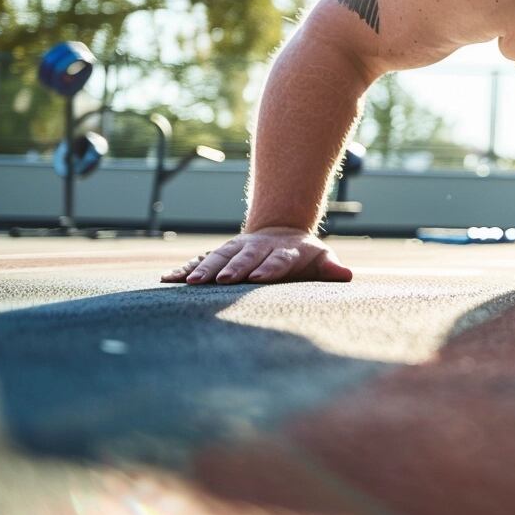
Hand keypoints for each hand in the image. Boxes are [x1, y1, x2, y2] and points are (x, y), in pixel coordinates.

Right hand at [161, 227, 352, 284]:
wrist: (280, 232)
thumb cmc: (303, 255)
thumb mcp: (320, 258)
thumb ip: (330, 267)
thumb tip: (346, 275)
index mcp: (283, 251)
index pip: (277, 260)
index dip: (269, 268)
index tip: (259, 278)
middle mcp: (256, 248)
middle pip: (245, 258)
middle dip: (234, 268)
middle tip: (223, 280)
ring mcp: (236, 250)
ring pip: (219, 257)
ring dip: (205, 269)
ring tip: (192, 283)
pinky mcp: (219, 256)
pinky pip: (198, 261)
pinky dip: (183, 270)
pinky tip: (167, 280)